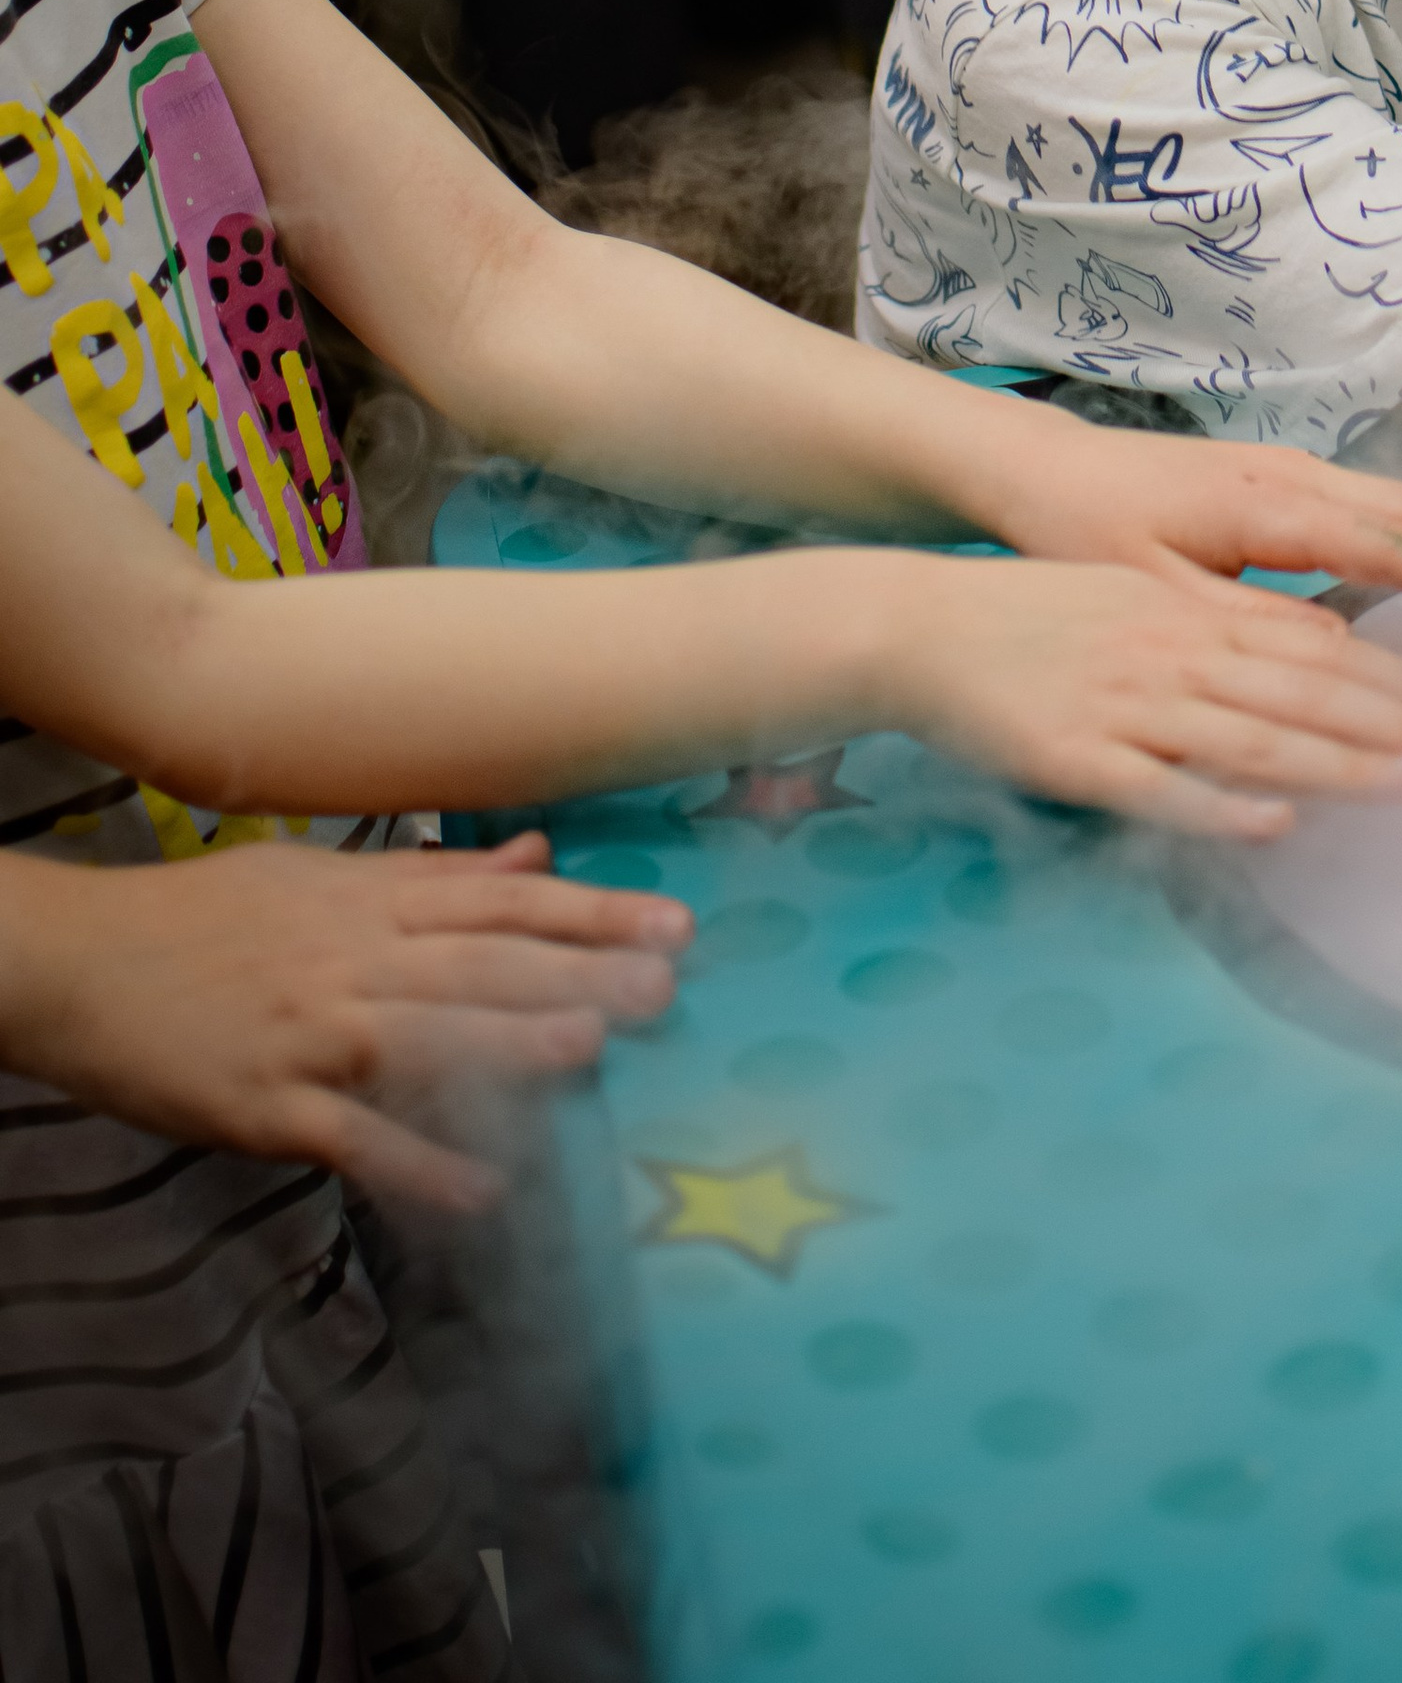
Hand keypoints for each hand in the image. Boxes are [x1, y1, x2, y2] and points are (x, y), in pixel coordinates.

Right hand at [0, 831, 689, 1211]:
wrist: (84, 964)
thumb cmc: (209, 918)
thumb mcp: (322, 878)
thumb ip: (434, 877)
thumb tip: (535, 856)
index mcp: (373, 903)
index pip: (502, 903)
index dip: (591, 912)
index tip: (674, 923)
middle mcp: (354, 961)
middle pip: (479, 963)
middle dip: (577, 973)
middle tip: (667, 984)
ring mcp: (310, 1034)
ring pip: (424, 1036)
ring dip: (508, 1044)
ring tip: (593, 1048)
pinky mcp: (266, 1107)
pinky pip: (354, 1137)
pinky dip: (419, 1164)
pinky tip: (484, 1189)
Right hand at [886, 551, 1401, 839]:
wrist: (924, 627)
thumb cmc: (1039, 616)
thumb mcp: (1142, 597)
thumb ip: (1230, 629)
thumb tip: (1323, 653)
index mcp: (1193, 616)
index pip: (1322, 652)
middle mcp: (1175, 654)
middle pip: (1308, 693)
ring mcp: (1128, 707)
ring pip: (1254, 737)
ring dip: (1345, 764)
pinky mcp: (1078, 760)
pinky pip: (1159, 788)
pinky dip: (1218, 804)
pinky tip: (1276, 824)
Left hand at [966, 414, 1401, 626]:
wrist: (1043, 470)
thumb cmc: (1090, 535)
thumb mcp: (1158, 594)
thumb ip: (1248, 623)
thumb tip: (1342, 654)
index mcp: (1267, 504)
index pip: (1388, 541)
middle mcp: (1296, 477)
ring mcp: (1299, 472)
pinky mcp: (1293, 482)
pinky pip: (1390, 502)